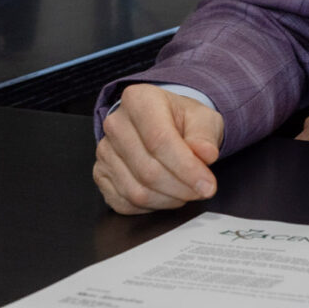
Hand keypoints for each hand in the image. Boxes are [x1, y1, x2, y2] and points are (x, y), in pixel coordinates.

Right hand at [94, 84, 224, 214]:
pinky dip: (151, 206)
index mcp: (139, 101)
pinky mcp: (101, 174)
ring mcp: (104, 151)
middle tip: (202, 190)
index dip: (186, 168)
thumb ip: (205, 136)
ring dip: (168, 199)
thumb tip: (205, 154)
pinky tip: (165, 194)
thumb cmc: (181, 120)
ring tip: (185, 190)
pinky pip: (124, 203)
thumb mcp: (203, 119)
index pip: (159, 141)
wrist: (163, 123)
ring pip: (137, 191)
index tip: (207, 185)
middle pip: (148, 170)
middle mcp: (115, 124)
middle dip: (181, 188)